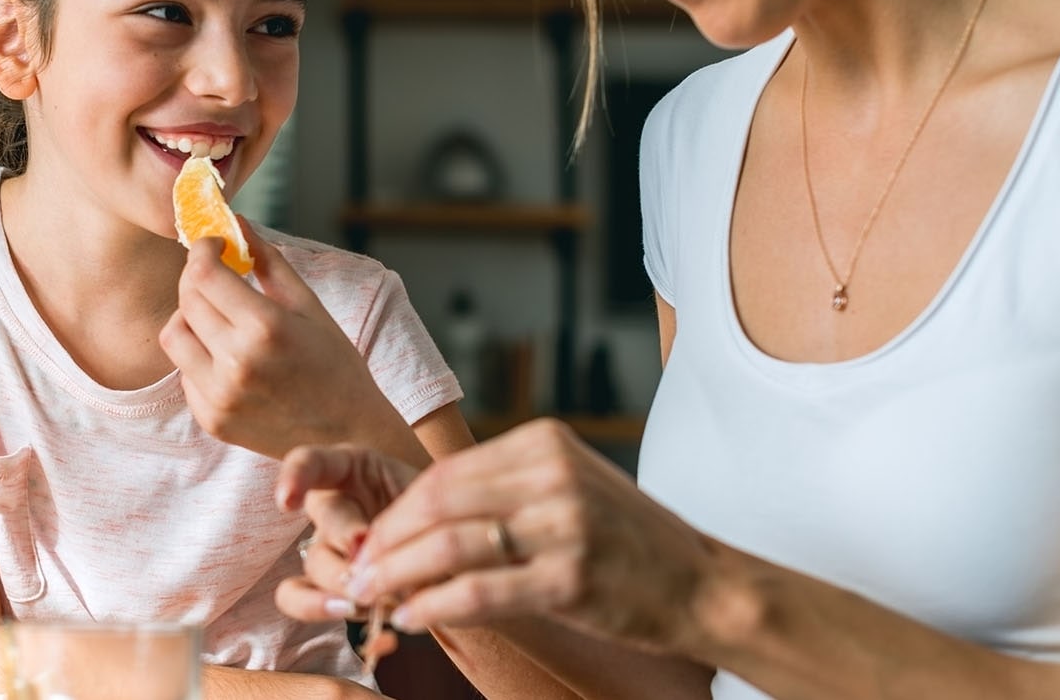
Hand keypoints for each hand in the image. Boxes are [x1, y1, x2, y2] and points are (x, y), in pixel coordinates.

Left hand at [160, 220, 402, 458]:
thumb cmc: (336, 367)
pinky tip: (230, 357)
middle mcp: (237, 363)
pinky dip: (199, 356)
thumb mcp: (311, 307)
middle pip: (186, 299)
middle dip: (197, 277)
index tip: (214, 245)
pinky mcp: (212, 419)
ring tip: (219, 318)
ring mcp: (220, 396)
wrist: (349, 436)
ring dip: (190, 317)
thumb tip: (238, 223)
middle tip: (217, 274)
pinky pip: (184, 372)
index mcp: (266, 328)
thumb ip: (270, 261)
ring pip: (174, 336)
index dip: (202, 249)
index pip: (204, 273)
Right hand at [273, 444, 422, 624]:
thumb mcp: (429, 496)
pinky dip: (334, 617)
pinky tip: (382, 636)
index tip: (288, 503)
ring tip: (371, 602)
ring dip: (341, 587)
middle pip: (322, 522)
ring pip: (312, 570)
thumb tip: (377, 565)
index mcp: (350, 470)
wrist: (454, 542)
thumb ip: (406, 517)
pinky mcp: (330, 585)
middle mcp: (331, 508)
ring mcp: (328, 549)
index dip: (294, 477)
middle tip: (365, 557)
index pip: (310, 462)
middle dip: (343, 542)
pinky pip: (308, 604)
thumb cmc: (438, 508)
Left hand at [334, 419, 728, 657]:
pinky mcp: (570, 577)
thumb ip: (504, 491)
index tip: (370, 541)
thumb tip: (421, 519)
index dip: (398, 511)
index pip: (446, 472)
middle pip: (438, 503)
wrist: (703, 584)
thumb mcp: (569, 488)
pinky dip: (435, 605)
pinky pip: (480, 591)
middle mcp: (552, 474)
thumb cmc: (629, 541)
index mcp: (545, 443)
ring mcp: (563, 524)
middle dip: (386, 541)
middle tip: (356, 572)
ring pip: (449, 545)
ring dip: (398, 574)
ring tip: (373, 597)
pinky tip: (412, 617)